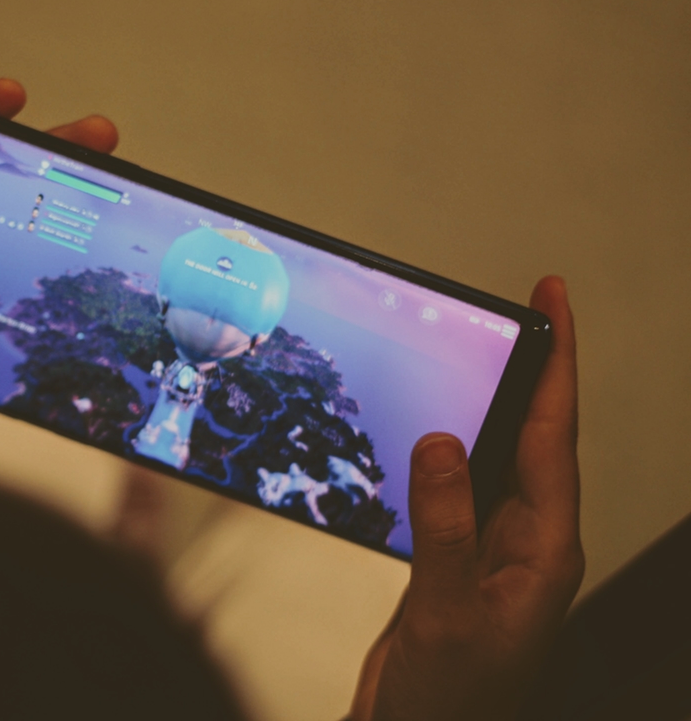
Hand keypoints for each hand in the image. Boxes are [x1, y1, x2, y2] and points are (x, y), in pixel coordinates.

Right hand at [350, 276, 583, 720]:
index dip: (558, 364)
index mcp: (544, 549)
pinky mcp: (456, 558)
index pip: (554, 436)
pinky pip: (458, 486)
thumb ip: (445, 527)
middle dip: (537, 368)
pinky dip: (445, 447)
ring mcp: (492, 548)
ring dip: (491, 403)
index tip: (555, 305)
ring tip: (481, 351)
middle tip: (528, 309)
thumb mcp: (447, 612)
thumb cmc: (454, 699)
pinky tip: (428, 429)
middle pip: (537, 434)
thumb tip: (440, 443)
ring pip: (497, 457)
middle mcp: (527, 541)